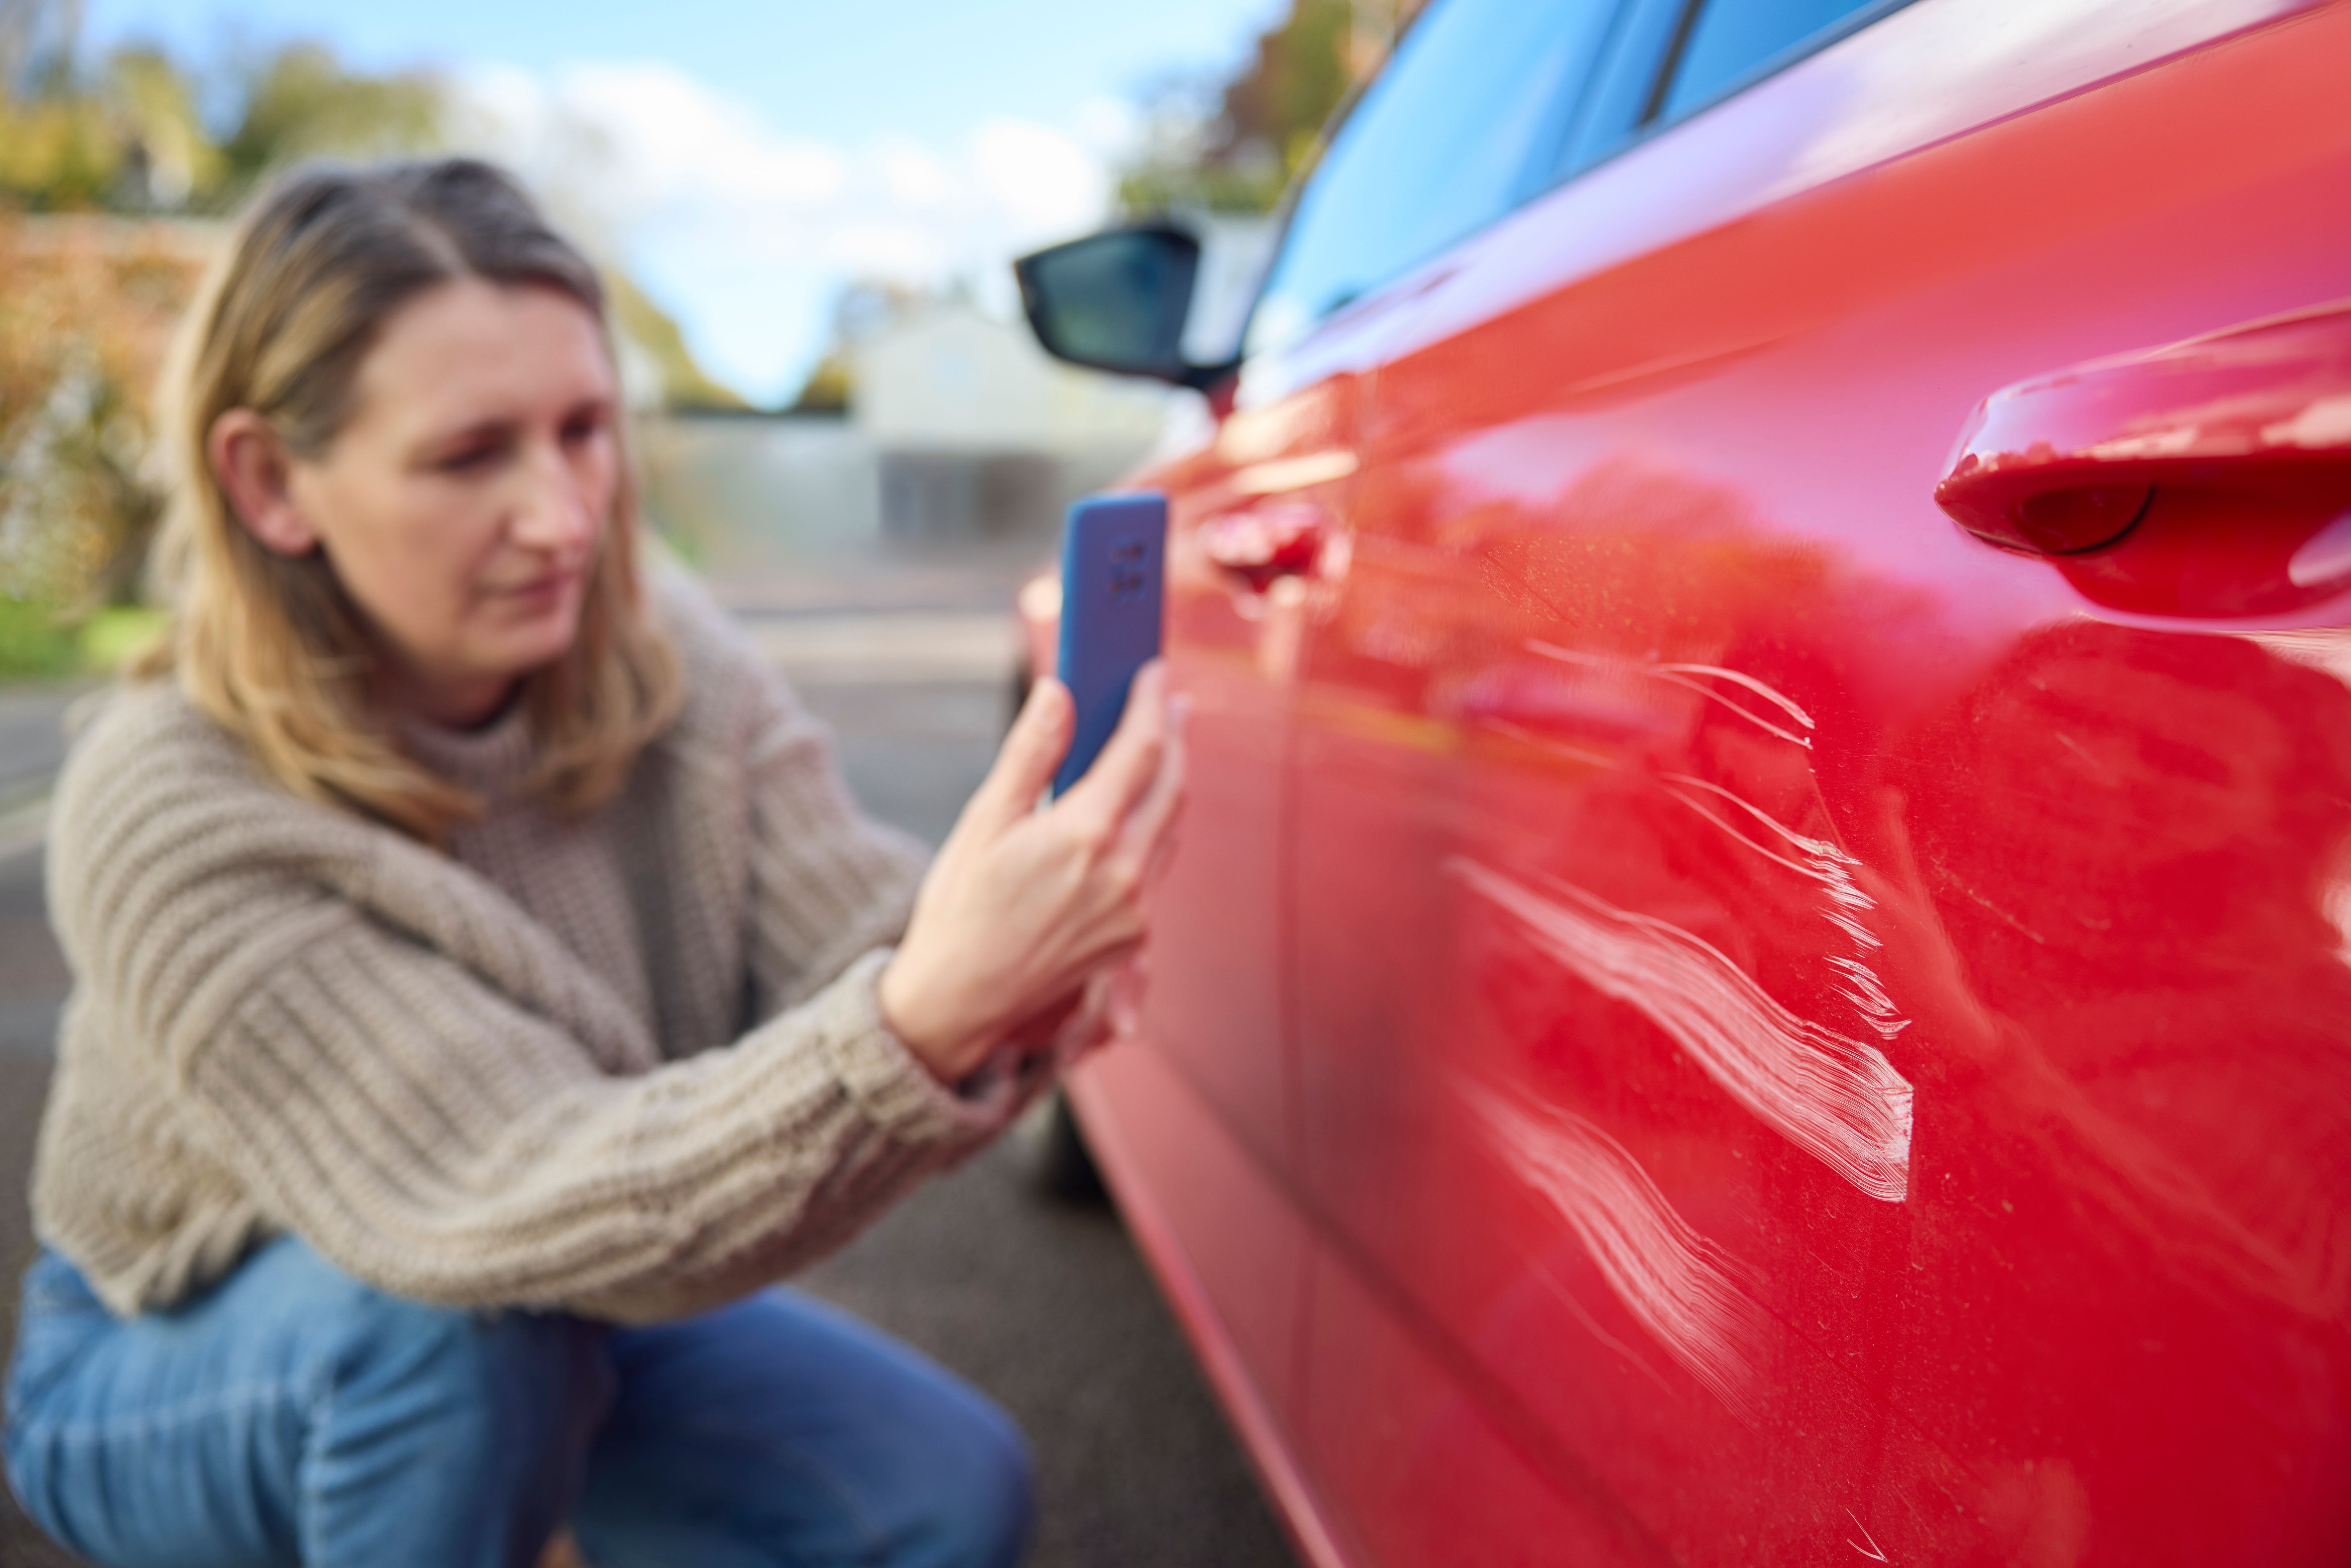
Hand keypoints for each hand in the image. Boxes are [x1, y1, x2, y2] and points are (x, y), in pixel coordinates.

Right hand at [879, 662, 1186, 1084]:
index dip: (1149, 702)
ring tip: (1158, 748)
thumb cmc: (961, 906)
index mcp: (1085, 835)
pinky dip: (1153, 832)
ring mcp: (1135, 910)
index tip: (1151, 671)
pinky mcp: (1134, 938)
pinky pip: (1158, 870)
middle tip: (1167, 701)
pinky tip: (1136, 815)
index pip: (1140, 749)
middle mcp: (1124, 874)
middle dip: (1173, 736)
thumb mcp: (985, 821)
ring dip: (1168, 783)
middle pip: (1171, 786)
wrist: (960, 998)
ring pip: (1170, 828)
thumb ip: (1030, 753)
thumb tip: (1059, 692)